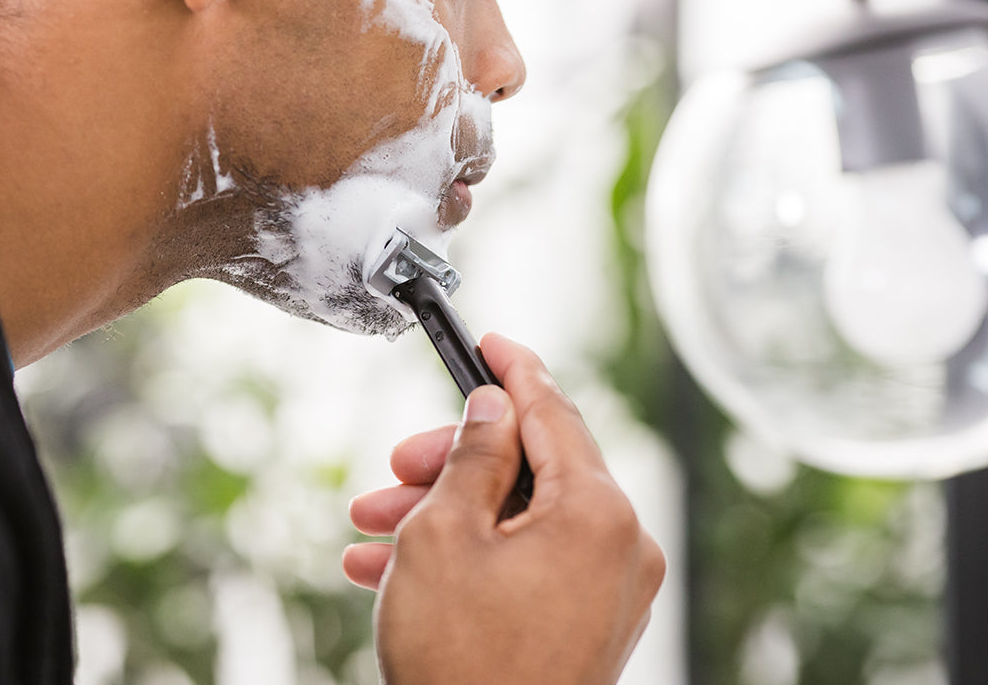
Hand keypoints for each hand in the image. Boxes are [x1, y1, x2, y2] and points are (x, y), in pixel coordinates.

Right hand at [343, 333, 665, 684]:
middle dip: (451, 466)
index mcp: (597, 512)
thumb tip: (494, 408)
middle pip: (530, 469)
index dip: (512, 370)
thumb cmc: (460, 661)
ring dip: (446, 517)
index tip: (490, 342)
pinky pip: (528, 564)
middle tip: (394, 471)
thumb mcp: (444, 535)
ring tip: (374, 531)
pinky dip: (471, 558)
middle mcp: (620, 547)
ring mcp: (609, 591)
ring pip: (520, 520)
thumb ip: (474, 456)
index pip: (553, 411)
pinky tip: (398, 569)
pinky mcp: (589, 624)